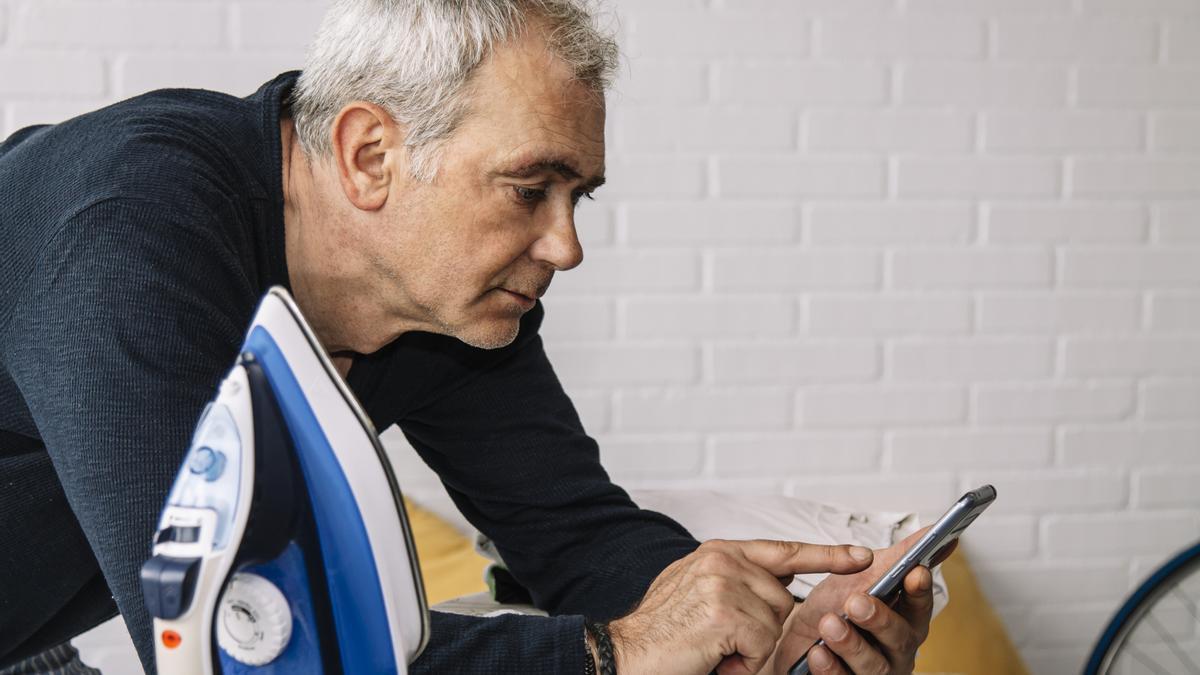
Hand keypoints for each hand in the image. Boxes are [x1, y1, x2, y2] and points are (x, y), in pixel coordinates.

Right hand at [607, 539, 874, 674]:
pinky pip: (762, 645)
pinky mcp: (724, 611)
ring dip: (751, 651)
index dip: (826, 554)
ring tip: (714, 651)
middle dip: (762, 633)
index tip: (862, 556)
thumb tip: (783, 584)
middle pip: (783, 602)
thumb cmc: (662, 634)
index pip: (784, 551)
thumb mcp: (699, 593)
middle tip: (720, 643)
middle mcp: (723, 559)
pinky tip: (715, 659)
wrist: (623, 656)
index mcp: (720, 552)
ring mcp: (724, 582)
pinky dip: (744, 663)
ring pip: (774, 626)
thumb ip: (738, 582)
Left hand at [760, 527, 956, 674]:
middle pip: (899, 638)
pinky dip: (830, 669)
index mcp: (906, 619)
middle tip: (855, 601)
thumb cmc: (836, 606)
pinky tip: (817, 653)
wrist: (797, 637)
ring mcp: (874, 671)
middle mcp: (896, 650)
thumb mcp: (863, 575)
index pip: (920, 606)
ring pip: (872, 664)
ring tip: (828, 625)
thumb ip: (898, 556)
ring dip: (850, 643)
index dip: (919, 591)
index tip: (914, 572)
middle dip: (879, 618)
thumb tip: (935, 531)